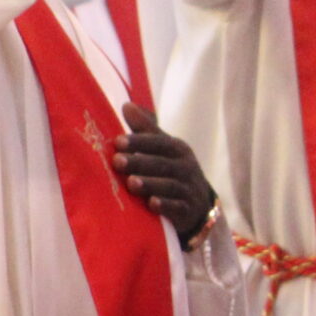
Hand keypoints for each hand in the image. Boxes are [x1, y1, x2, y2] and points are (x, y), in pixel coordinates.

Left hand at [116, 103, 216, 245]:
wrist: (198, 205)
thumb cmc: (173, 171)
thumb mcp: (164, 149)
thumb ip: (146, 130)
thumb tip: (126, 105)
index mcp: (178, 150)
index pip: (159, 143)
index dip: (140, 142)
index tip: (118, 142)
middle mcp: (185, 167)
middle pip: (162, 164)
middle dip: (140, 162)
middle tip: (117, 161)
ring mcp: (188, 189)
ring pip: (169, 186)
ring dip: (150, 184)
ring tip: (131, 183)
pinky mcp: (187, 210)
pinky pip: (177, 207)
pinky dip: (166, 206)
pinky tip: (152, 204)